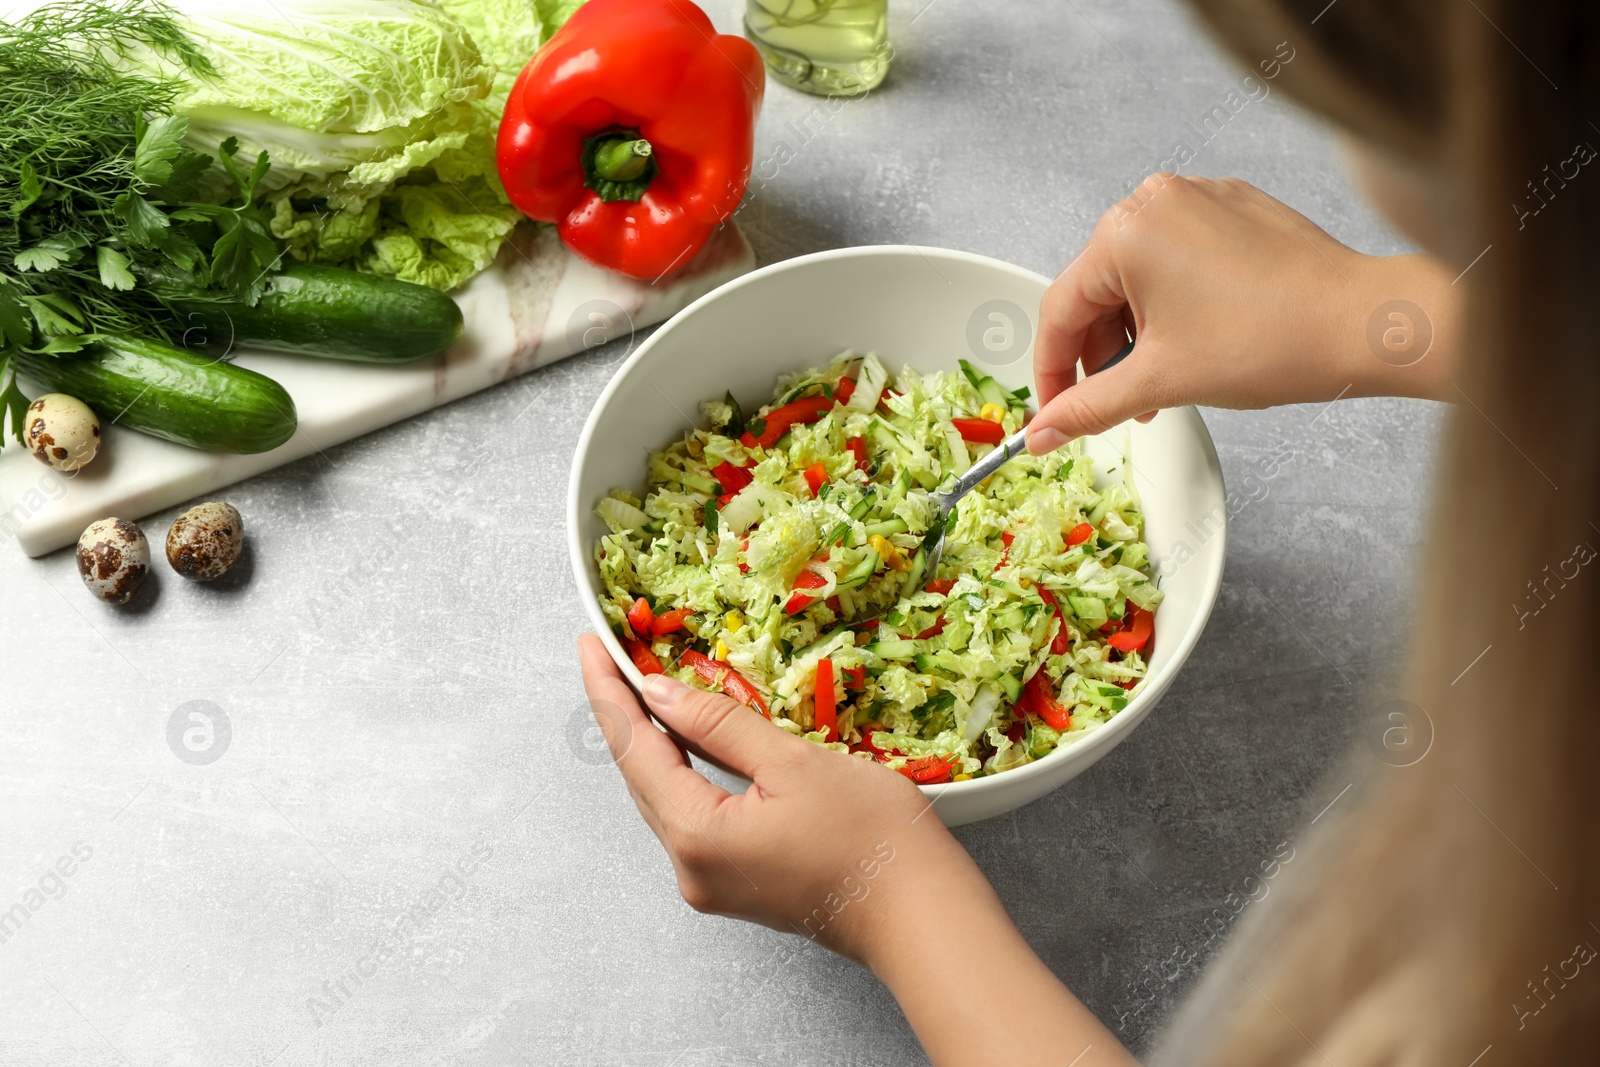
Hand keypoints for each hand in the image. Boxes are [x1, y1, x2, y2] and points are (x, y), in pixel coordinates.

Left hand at [578, 634, 1138, 1065]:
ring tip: (647, 688)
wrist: (922, 916)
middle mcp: (689, 868)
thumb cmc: (870, 837)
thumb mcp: (792, 762)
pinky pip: (695, 818)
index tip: (591, 645)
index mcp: (694, 835)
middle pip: (642, 777)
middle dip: (626, 715)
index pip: (633, 748)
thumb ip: (719, 723)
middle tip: (614, 656)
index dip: (609, 692)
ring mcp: (712, 883)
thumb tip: (659, 693)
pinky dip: (689, 774)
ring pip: (668, 799)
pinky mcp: (738, 886)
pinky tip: (695, 742)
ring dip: (657, 744)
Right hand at [1026, 174, 1457, 453]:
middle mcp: (1157, 200)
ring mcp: (1200, 199)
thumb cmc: (1271, 340)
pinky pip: (1180, 259)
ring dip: (1141, 334)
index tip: (1055, 414)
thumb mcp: (1160, 382)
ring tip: (1169, 380)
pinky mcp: (1236, 209)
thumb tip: (1042, 432)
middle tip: (1124, 405)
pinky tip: (1201, 344)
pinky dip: (1176, 305)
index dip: (1052, 372)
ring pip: (1139, 278)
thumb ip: (1088, 407)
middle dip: (1105, 355)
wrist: (1362, 325)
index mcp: (1126, 231)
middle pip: (1098, 292)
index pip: (1060, 309)